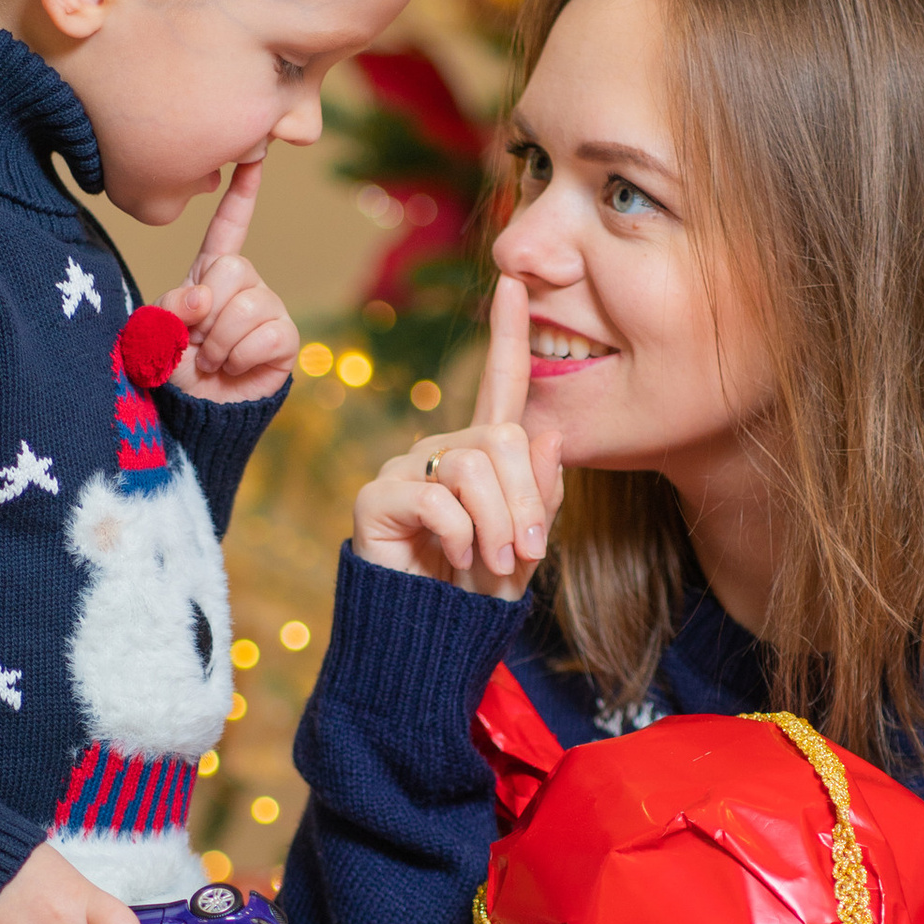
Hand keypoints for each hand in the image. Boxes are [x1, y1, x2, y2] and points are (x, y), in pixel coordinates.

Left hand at [176, 156, 296, 401]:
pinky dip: (240, 356)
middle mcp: (245, 285)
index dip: (241, 197)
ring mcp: (267, 309)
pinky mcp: (285, 339)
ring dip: (220, 341)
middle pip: (234, 268)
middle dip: (207, 310)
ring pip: (247, 304)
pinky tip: (234, 368)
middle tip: (198, 340)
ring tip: (213, 359)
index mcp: (210, 274)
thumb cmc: (173, 370)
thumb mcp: (153, 334)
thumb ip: (167, 309)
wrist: (195, 414)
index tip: (253, 160)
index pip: (228, 229)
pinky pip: (267, 334)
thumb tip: (203, 296)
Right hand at [351, 272, 562, 599]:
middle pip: (502, 437)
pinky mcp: (377, 496)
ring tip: (491, 564)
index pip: (499, 383)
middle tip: (525, 554)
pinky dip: (459, 537)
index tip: (514, 279)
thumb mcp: (529, 544)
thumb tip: (547, 431)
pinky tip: (452, 559)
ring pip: (473, 465)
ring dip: (497, 524)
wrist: (432, 644)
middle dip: (527, 502)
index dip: (506, 332)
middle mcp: (444, 449)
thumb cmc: (479, 594)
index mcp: (484, 454)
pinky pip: (437, 497)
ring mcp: (407, 469)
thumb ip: (543, 492)